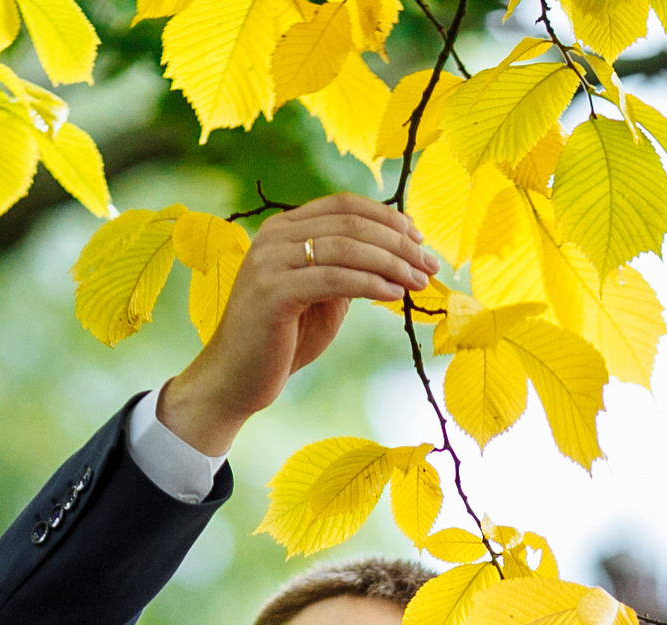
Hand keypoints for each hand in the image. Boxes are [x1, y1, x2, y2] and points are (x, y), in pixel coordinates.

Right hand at [156, 194, 441, 455]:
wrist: (237, 379)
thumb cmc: (283, 341)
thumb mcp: (323, 297)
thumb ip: (349, 270)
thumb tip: (398, 255)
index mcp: (285, 229)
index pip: (344, 205)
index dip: (387, 217)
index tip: (420, 238)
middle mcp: (274, 236)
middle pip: (350, 223)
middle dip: (398, 242)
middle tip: (429, 265)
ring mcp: (270, 261)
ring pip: (346, 247)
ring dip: (391, 263)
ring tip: (419, 282)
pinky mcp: (273, 292)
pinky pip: (334, 279)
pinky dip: (370, 284)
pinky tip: (394, 294)